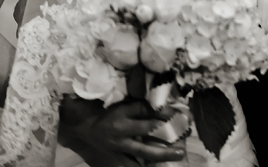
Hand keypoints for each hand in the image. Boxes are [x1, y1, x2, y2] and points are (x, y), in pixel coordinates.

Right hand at [58, 96, 185, 163]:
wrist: (86, 126)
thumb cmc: (108, 112)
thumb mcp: (124, 105)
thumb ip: (141, 107)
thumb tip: (162, 108)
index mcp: (123, 122)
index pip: (148, 120)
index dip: (164, 117)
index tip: (180, 117)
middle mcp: (122, 139)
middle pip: (145, 148)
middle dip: (164, 151)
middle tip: (180, 152)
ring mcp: (118, 152)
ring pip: (139, 160)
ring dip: (156, 160)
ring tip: (172, 159)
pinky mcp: (115, 159)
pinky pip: (129, 166)